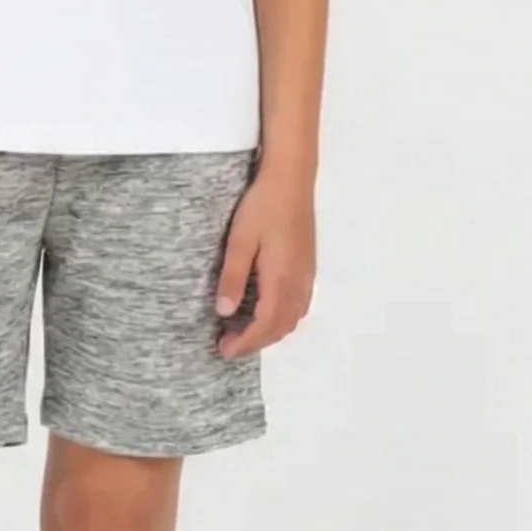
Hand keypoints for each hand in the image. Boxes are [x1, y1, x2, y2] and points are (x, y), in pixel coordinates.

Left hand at [213, 163, 317, 356]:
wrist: (291, 180)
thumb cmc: (263, 206)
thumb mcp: (239, 241)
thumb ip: (232, 278)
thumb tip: (224, 312)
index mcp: (280, 279)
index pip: (264, 325)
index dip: (244, 343)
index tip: (223, 350)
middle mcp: (298, 283)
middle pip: (280, 327)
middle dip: (255, 342)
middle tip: (228, 344)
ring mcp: (306, 275)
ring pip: (292, 319)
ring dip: (269, 332)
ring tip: (243, 332)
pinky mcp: (308, 267)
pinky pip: (299, 306)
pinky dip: (282, 319)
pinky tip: (266, 311)